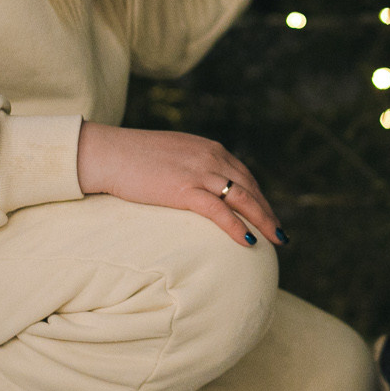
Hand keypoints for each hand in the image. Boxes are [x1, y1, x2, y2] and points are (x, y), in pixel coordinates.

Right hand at [76, 122, 283, 246]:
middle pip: (250, 188)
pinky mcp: (184, 189)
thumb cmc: (134, 158)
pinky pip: (219, 212)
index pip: (245, 176)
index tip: (268, 215)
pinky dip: (237, 226)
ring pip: (242, 200)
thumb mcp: (173, 156)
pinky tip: (248, 241)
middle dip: (268, 213)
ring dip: (262, 221)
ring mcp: (199, 172)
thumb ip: (192, 166)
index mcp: (210, 149)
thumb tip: (200, 187)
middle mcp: (211, 157)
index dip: (260, 198)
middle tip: (280, 234)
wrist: (108, 153)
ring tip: (275, 240)